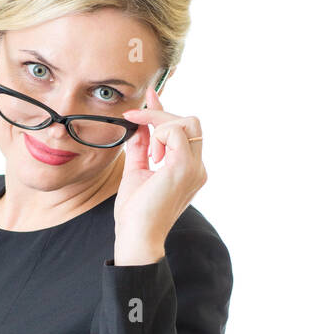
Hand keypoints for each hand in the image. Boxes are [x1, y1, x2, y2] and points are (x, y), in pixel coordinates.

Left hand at [112, 87, 206, 264]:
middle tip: (136, 122)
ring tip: (149, 154)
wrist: (136, 236)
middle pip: (189, 122)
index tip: (150, 96)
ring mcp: (195, 168)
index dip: (164, 112)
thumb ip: (141, 147)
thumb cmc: (135, 213)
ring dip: (160, 126)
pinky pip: (175, 131)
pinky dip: (159, 135)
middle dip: (161, 116)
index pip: (183, 131)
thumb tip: (140, 124)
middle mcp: (197, 168)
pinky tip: (152, 157)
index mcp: (188, 170)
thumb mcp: (136, 172)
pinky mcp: (185, 167)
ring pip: (186, 123)